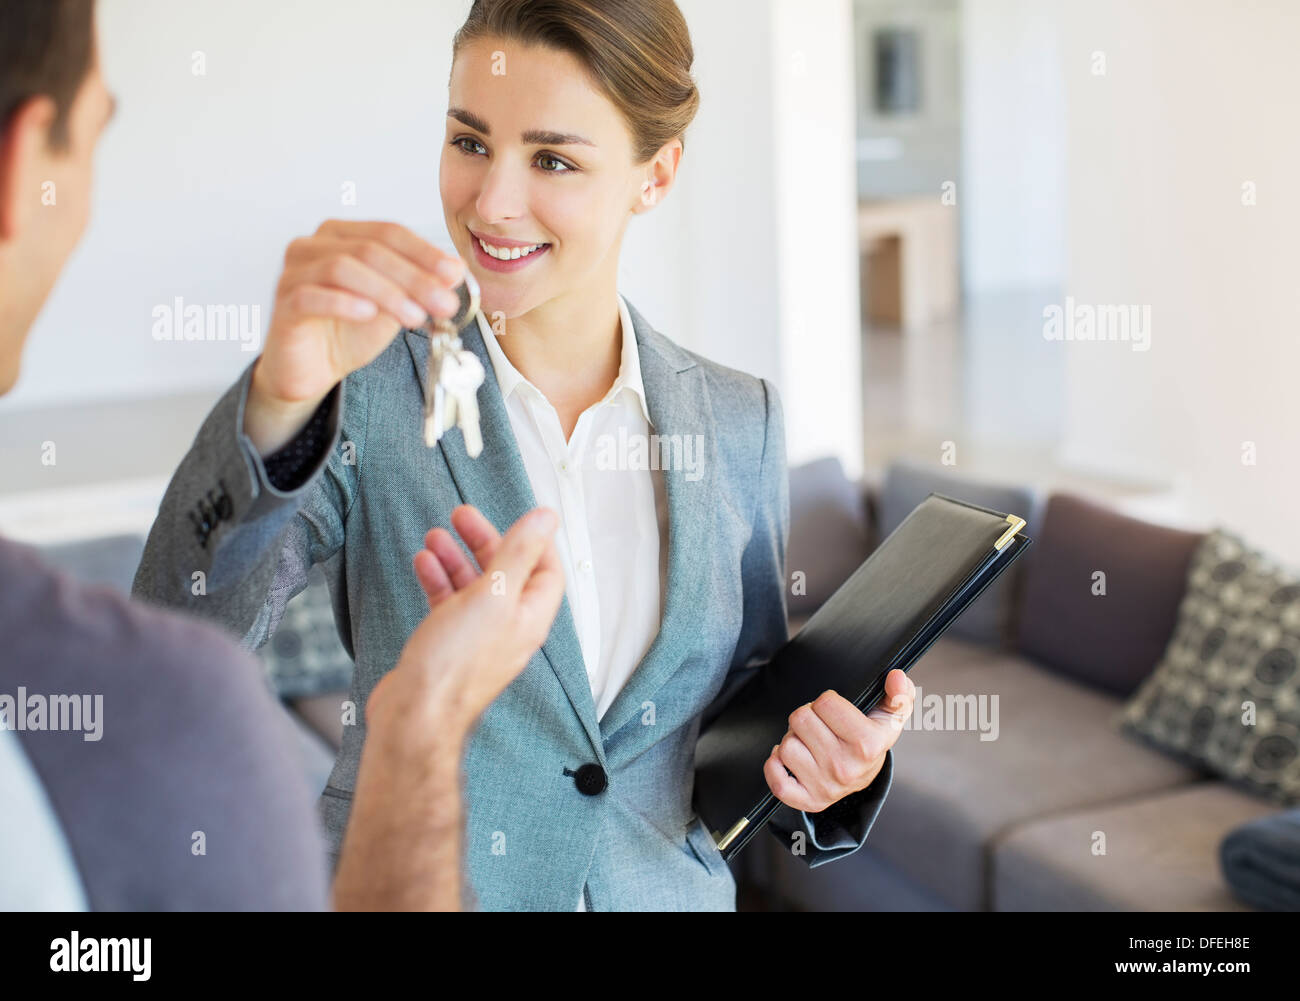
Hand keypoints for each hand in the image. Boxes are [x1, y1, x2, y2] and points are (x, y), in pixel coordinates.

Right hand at [245, 219, 467, 453]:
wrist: (313, 368)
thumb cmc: (350, 330)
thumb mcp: (394, 306)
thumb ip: (418, 286)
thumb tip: (456, 271)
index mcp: (343, 235)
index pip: (389, 232)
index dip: (424, 252)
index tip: (455, 275)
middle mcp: (314, 245)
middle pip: (370, 249)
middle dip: (413, 277)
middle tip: (444, 303)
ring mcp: (294, 272)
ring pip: (343, 267)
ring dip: (386, 292)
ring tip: (415, 317)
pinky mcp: (283, 303)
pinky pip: (311, 296)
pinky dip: (344, 303)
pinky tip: (369, 314)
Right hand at [366, 505, 564, 736]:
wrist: (415, 715)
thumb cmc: (456, 663)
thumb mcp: (493, 594)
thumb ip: (519, 553)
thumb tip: (545, 518)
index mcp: (530, 617)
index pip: (547, 571)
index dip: (533, 540)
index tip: (513, 517)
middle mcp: (509, 628)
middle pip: (506, 573)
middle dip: (484, 541)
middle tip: (461, 516)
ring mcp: (479, 638)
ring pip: (473, 588)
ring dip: (455, 558)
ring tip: (434, 536)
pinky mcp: (449, 646)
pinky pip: (449, 605)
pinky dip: (438, 581)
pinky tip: (423, 565)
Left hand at [763, 670, 915, 812]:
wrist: (864, 779)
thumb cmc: (872, 740)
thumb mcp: (890, 716)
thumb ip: (899, 693)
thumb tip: (896, 677)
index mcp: (868, 744)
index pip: (824, 703)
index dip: (828, 702)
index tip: (837, 713)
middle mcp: (846, 768)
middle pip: (800, 719)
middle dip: (808, 717)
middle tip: (821, 727)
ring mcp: (826, 787)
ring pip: (786, 745)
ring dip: (794, 740)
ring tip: (810, 743)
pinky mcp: (808, 801)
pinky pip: (777, 781)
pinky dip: (776, 766)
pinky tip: (791, 759)